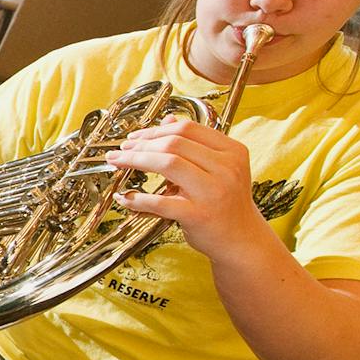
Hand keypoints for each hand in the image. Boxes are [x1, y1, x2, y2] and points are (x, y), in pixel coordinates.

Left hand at [104, 116, 262, 260]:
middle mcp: (227, 168)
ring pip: (167, 164)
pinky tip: (125, 197)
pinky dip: (138, 199)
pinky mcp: (199, 215)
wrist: (241, 240)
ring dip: (136, 161)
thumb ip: (194, 145)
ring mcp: (213, 192)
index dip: (156, 130)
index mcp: (232, 151)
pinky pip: (160, 202)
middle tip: (121, 150)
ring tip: (118, 163)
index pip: (188, 129)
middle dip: (141, 144)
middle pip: (174, 144)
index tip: (136, 136)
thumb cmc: (225, 202)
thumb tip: (167, 120)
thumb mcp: (218, 168)